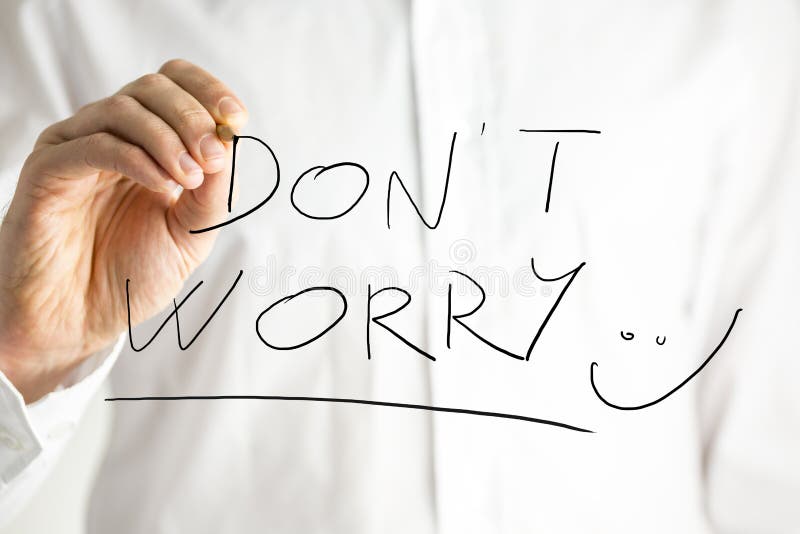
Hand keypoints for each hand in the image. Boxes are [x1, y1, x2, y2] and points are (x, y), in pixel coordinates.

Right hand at [0, 59, 246, 402]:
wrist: (81, 320)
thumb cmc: (133, 274)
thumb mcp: (192, 233)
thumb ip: (214, 192)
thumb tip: (231, 145)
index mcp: (147, 143)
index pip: (174, 84)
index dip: (207, 91)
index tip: (237, 118)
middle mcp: (111, 136)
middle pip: (152, 87)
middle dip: (193, 118)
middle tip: (214, 158)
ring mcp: (76, 149)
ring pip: (123, 109)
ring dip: (168, 138)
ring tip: (189, 180)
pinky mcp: (48, 170)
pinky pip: (93, 145)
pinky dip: (136, 159)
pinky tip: (163, 189)